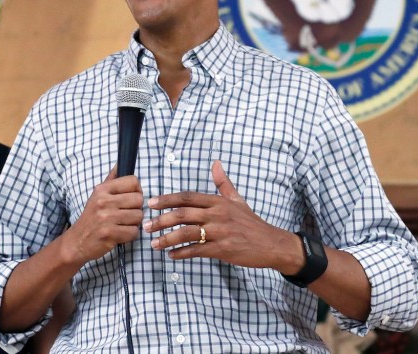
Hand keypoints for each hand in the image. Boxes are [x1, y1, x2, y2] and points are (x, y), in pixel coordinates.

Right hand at [65, 166, 143, 263]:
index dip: (136, 191)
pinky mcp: (109, 234)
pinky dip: (129, 235)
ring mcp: (106, 218)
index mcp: (102, 189)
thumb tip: (120, 162)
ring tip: (121, 224)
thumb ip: (111, 179)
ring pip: (138, 216)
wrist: (77, 241)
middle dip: (136, 209)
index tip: (129, 199)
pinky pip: (133, 232)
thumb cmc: (91, 217)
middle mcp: (103, 201)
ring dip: (133, 223)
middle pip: (139, 199)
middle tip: (125, 214)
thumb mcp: (97, 195)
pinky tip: (119, 234)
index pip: (133, 181)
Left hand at [143, 160, 294, 268]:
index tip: (151, 203)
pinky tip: (172, 255)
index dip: (167, 199)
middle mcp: (217, 214)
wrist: (271, 243)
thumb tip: (216, 163)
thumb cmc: (251, 222)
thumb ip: (223, 183)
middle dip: (161, 220)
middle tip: (146, 225)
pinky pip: (198, 250)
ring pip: (187, 233)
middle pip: (183, 214)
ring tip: (154, 244)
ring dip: (167, 238)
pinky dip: (182, 253)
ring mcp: (220, 232)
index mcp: (218, 201)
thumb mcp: (237, 199)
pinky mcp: (223, 249)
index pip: (187, 197)